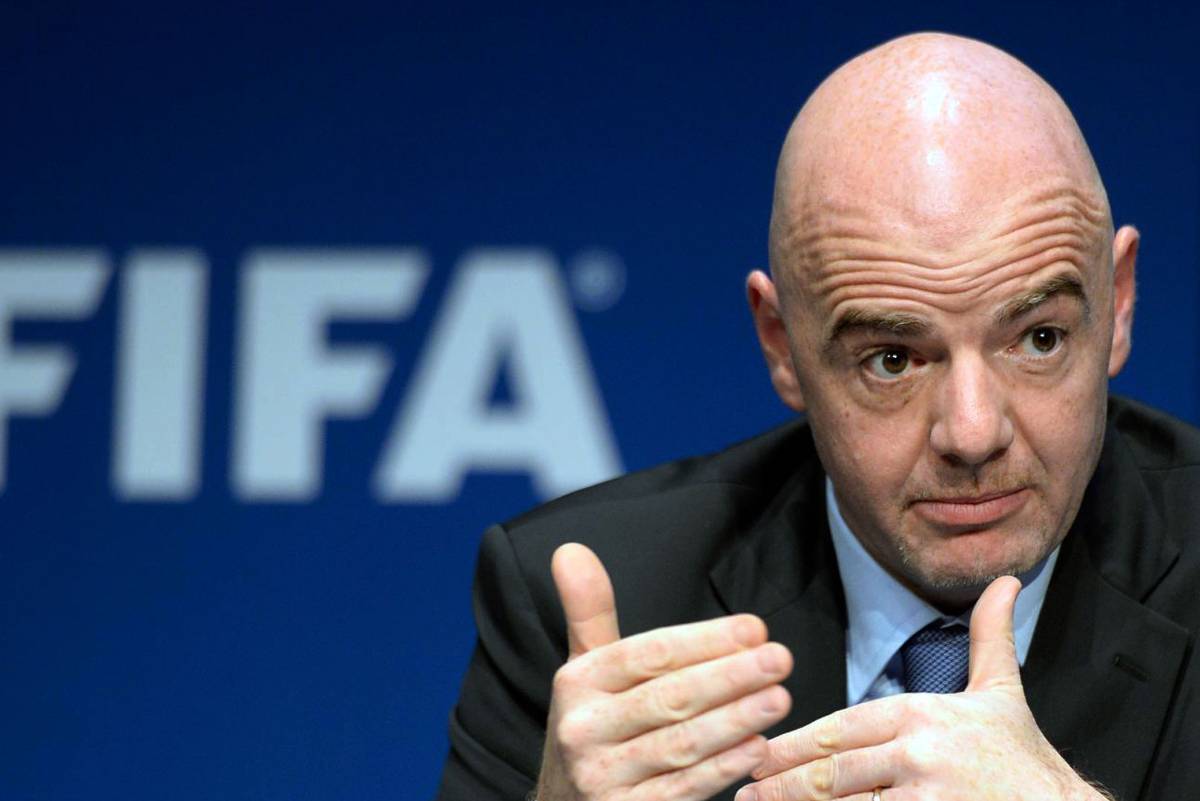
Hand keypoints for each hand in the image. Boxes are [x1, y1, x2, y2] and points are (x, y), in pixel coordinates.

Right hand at [534, 543, 794, 800]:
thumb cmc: (593, 728)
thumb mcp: (583, 671)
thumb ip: (588, 611)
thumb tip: (571, 549)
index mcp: (577, 684)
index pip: (647, 655)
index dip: (703, 641)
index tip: (754, 628)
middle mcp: (583, 731)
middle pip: (668, 697)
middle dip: (730, 676)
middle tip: (779, 658)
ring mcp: (604, 779)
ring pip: (681, 745)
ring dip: (735, 720)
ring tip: (780, 697)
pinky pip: (682, 790)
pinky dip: (723, 769)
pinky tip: (757, 748)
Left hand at [737, 576, 1109, 800]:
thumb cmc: (1025, 761)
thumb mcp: (1003, 694)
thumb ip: (990, 638)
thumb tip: (1004, 580)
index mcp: (921, 714)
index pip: (840, 728)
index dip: (794, 743)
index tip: (759, 752)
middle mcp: (918, 751)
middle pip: (831, 770)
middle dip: (782, 780)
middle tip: (743, 788)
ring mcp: (925, 795)